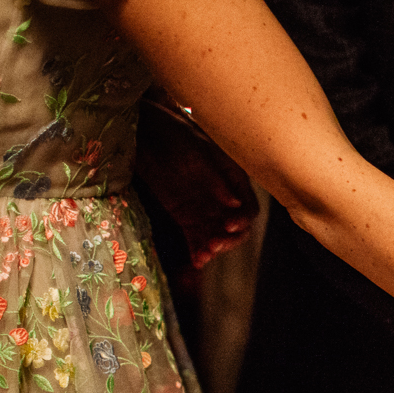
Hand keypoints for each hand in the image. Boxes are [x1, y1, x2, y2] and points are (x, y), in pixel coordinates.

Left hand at [134, 100, 258, 267]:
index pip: (248, 207)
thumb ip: (216, 179)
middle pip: (236, 226)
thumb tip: (235, 203)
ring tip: (203, 256)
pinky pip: (196, 237)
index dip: (242, 220)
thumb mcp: (195, 153)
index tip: (229, 226)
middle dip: (229, 239)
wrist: (145, 130)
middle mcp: (222, 197)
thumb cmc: (173, 133)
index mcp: (233, 179)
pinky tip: (196, 261)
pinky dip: (197, 250)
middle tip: (215, 245)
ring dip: (213, 248)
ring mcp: (204, 207)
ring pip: (217, 235)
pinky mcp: (185, 215)